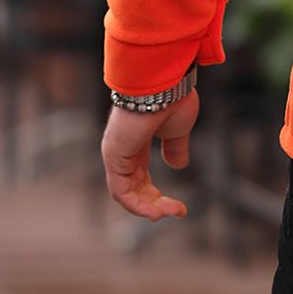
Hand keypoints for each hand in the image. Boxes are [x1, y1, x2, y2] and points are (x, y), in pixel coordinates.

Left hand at [101, 89, 198, 219]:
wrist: (165, 80)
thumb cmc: (172, 97)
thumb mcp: (178, 129)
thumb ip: (176, 148)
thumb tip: (178, 165)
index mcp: (136, 142)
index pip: (140, 176)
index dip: (156, 194)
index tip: (178, 205)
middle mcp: (123, 150)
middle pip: (134, 188)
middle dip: (154, 204)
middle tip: (177, 211)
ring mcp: (116, 154)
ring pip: (127, 194)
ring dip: (149, 208)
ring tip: (170, 213)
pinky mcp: (115, 157)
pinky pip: (121, 192)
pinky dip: (138, 205)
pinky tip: (156, 211)